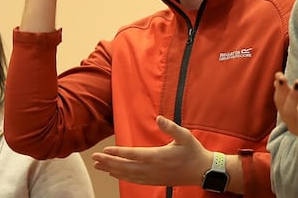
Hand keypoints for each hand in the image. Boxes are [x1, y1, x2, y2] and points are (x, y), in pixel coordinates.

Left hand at [91, 115, 211, 186]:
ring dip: (112, 170)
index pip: (133, 155)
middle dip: (108, 162)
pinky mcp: (155, 181)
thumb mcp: (185, 136)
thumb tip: (158, 117)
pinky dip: (122, 177)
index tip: (105, 150)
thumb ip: (171, 127)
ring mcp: (153, 177)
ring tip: (99, 166)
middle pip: (126, 167)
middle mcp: (153, 169)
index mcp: (158, 156)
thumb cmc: (193, 152)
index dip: (117, 153)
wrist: (202, 171)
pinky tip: (114, 174)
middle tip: (94, 158)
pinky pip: (134, 180)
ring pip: (128, 175)